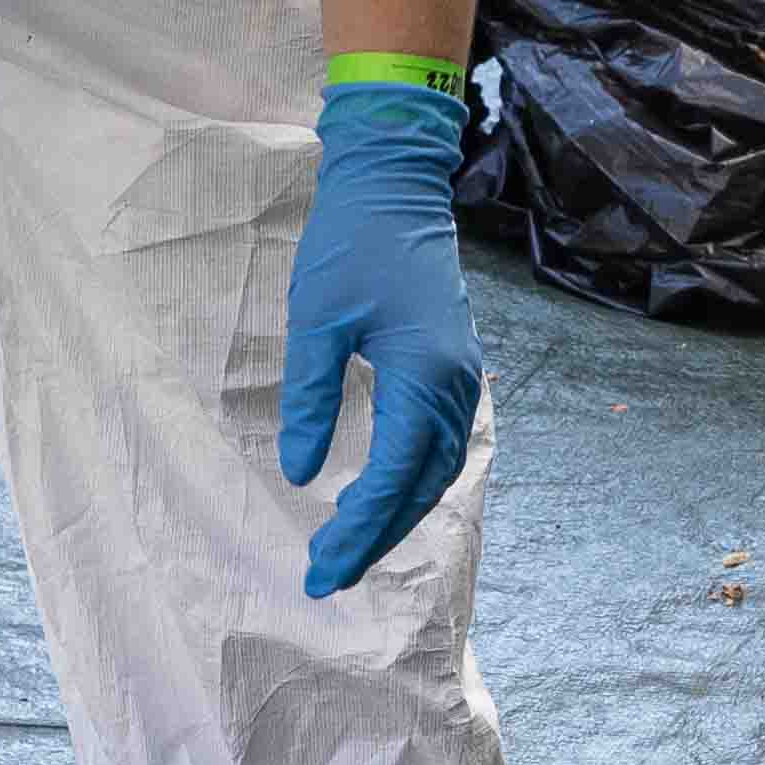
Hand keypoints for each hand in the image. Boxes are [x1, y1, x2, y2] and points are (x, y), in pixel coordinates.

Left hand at [277, 76, 488, 596]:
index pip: (395, 476)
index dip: (359, 529)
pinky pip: (442, 445)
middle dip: (376, 537)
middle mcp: (456, 386)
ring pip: (438, 471)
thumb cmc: (349, 245)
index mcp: (425, 375)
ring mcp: (464, 377)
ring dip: (398, 515)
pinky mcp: (456, 368)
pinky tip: (382, 496)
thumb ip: (309, 399)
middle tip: (327, 576)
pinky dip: (414, 482)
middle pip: (423, 487)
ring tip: (349, 548)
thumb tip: (300, 470)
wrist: (395, 188)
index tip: (320, 568)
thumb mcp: (315, 321)